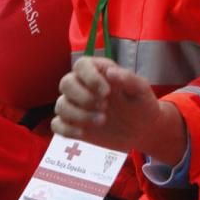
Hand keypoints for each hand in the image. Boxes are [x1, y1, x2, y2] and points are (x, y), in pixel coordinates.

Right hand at [52, 56, 185, 162]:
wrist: (142, 130)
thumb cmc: (141, 104)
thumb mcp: (141, 90)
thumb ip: (128, 79)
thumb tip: (110, 72)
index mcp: (97, 71)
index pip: (81, 65)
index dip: (90, 77)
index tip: (107, 92)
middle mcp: (82, 85)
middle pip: (65, 83)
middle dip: (83, 97)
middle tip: (105, 107)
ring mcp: (75, 106)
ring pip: (60, 105)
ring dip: (78, 115)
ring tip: (102, 121)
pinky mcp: (73, 124)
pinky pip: (57, 125)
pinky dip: (67, 130)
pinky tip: (84, 134)